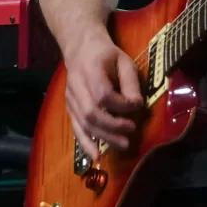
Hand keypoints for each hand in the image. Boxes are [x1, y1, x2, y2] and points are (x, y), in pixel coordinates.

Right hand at [62, 33, 146, 158]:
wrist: (80, 49)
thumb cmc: (106, 55)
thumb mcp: (124, 61)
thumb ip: (130, 82)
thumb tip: (137, 106)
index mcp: (90, 70)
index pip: (103, 94)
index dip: (121, 105)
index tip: (137, 106)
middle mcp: (76, 86)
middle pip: (92, 113)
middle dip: (113, 126)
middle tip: (132, 132)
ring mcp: (70, 99)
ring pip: (84, 124)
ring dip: (105, 137)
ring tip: (123, 145)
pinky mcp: (69, 109)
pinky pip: (76, 129)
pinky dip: (86, 144)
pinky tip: (96, 156)